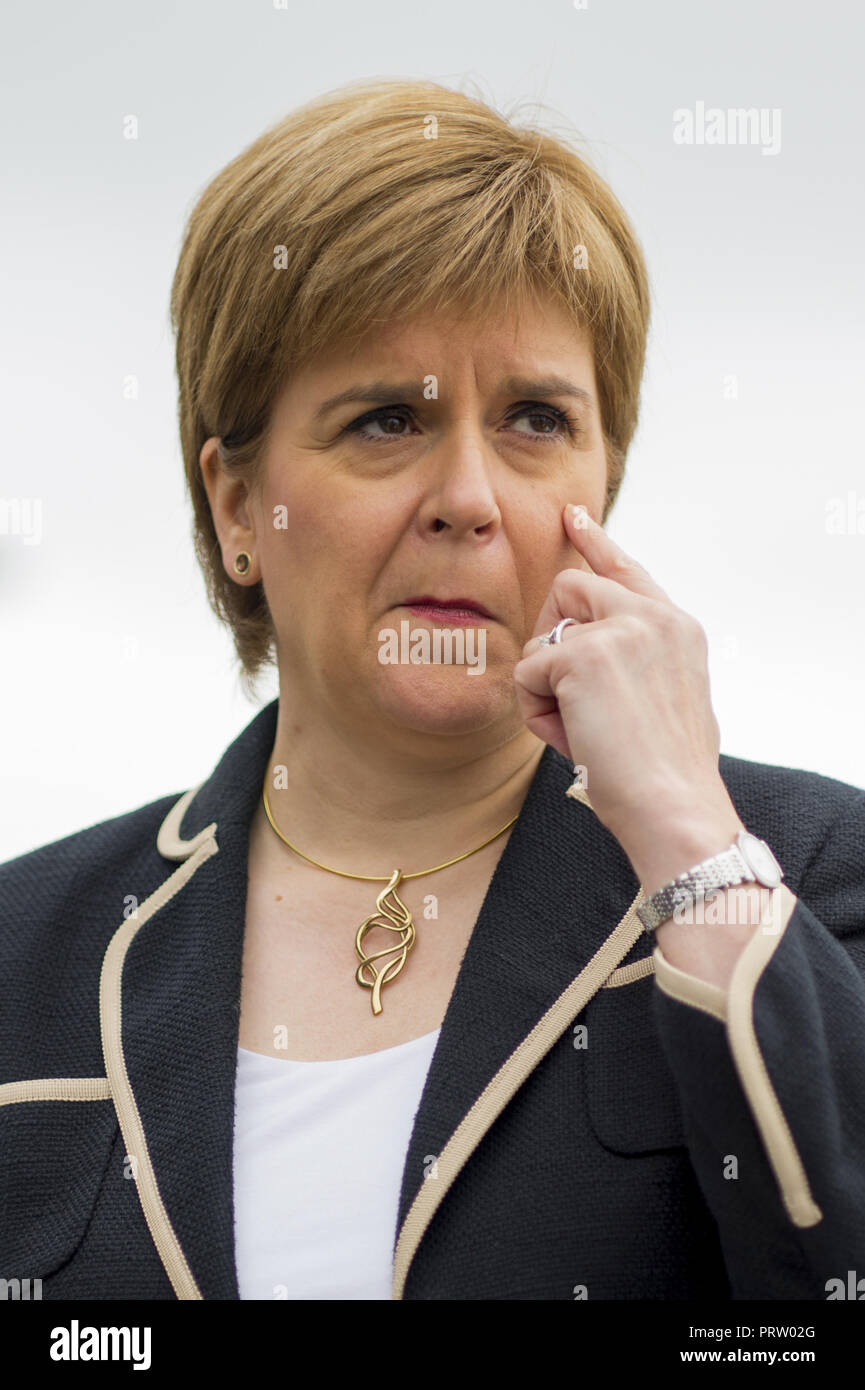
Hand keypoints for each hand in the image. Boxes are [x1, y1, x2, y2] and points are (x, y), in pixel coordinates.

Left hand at [512, 504, 742, 885]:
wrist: (674, 807)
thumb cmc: (667, 776)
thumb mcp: (668, 701)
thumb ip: (636, 663)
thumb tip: (581, 660)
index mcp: (678, 628)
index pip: (626, 570)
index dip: (595, 542)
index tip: (573, 516)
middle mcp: (653, 618)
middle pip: (567, 588)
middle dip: (549, 639)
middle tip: (563, 693)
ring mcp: (620, 630)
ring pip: (542, 636)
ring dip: (547, 687)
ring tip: (584, 729)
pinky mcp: (583, 654)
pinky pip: (528, 674)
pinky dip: (538, 713)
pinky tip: (575, 737)